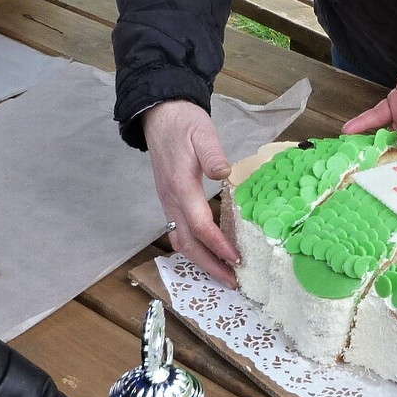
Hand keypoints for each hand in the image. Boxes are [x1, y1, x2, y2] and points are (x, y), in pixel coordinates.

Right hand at [143, 100, 240, 286]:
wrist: (159, 115)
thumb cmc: (183, 123)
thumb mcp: (202, 132)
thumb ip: (212, 154)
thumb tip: (223, 173)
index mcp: (181, 186)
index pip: (201, 225)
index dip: (219, 245)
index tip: (237, 259)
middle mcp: (171, 200)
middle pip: (188, 243)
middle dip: (210, 265)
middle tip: (233, 281)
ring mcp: (168, 202)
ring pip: (181, 241)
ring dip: (201, 261)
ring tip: (223, 274)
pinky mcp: (170, 200)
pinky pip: (180, 231)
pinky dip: (195, 248)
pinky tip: (210, 253)